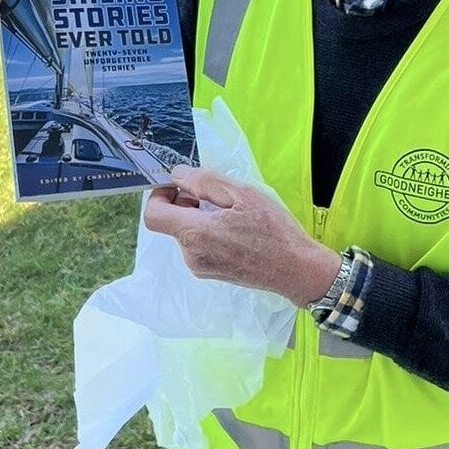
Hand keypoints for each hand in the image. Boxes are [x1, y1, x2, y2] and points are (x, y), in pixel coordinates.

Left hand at [144, 165, 340, 305]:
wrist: (295, 270)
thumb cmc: (273, 230)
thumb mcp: (242, 194)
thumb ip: (203, 182)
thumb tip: (177, 175)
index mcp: (195, 233)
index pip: (153, 214)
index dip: (160, 194)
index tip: (179, 185)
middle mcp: (191, 254)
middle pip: (171, 222)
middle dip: (186, 203)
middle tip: (218, 197)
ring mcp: (199, 267)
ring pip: (186, 233)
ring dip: (200, 218)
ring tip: (233, 215)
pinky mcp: (210, 273)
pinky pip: (198, 246)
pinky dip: (209, 233)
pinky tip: (236, 231)